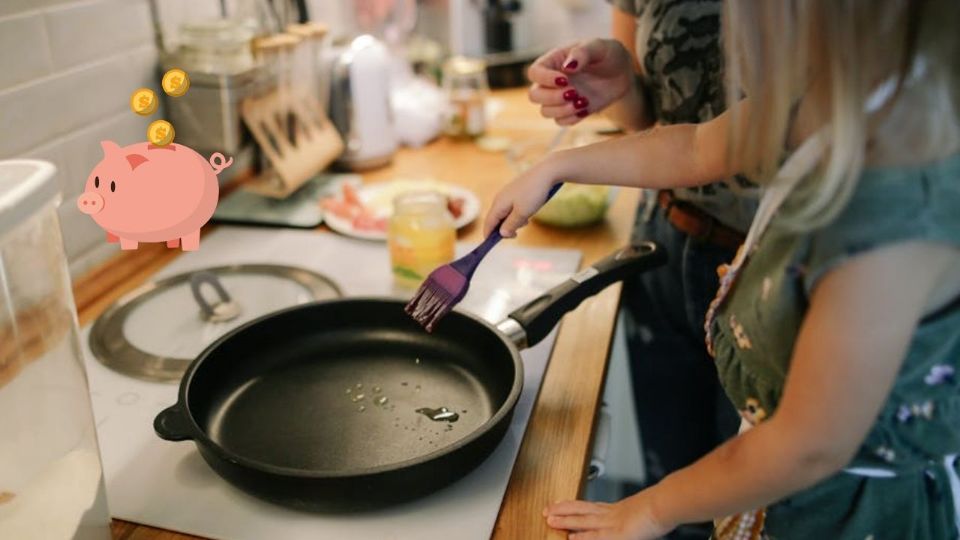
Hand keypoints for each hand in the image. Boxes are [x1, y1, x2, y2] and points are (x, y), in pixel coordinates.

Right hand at [483, 155, 560, 237]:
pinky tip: (528, 213)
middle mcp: (500, 198)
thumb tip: (501, 234)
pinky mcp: (516, 192)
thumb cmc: (533, 193)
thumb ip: (510, 225)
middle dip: (504, 229)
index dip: (489, 235)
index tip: (492, 245)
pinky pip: (512, 207)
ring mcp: (508, 194)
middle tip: (517, 234)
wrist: (546, 172)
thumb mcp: (522, 213)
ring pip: (505, 214)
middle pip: (496, 219)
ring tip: (526, 221)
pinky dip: (518, 214)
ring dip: (513, 221)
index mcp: (498, 204)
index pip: (488, 223)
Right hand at [527, 39, 635, 125]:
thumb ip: (583, 52)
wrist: (622, 73)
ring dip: (562, 110)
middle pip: (534, 95)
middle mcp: (552, 81)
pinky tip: (585, 108)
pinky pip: (560, 122)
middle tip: (574, 92)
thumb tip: (567, 66)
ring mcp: (560, 98)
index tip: (564, 80)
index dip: (544, 79)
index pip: (535, 72)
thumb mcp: (600, 47)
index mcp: (554, 61)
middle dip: (552, 97)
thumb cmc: (608, 54)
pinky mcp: (570, 111)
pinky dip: (571, 118)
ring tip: (583, 101)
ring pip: (545, 111)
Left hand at [544, 491, 672, 539]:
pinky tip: (570, 539)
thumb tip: (631, 520)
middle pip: (581, 510)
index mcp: (616, 508)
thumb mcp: (642, 511)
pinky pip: (595, 537)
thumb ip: (632, 516)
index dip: (573, 506)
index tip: (560, 504)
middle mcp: (610, 514)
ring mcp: (612, 523)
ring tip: (550, 520)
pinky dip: (582, 538)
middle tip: (547, 510)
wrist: (664, 504)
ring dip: (565, 521)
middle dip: (562, 511)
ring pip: (583, 521)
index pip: (589, 506)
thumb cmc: (659, 507)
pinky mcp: (616, 534)